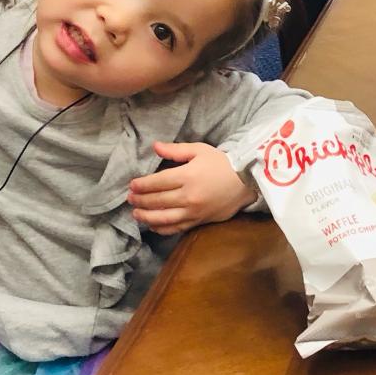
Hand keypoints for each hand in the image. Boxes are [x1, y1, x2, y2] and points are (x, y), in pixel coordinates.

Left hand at [128, 141, 256, 235]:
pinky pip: (176, 228)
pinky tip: (153, 225)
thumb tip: (155, 146)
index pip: (157, 182)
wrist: (245, 182)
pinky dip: (162, 228)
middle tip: (129, 198)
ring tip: (136, 214)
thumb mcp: (199, 150)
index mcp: (187, 176)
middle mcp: (188, 196)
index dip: (142, 185)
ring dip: (146, 217)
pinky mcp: (199, 221)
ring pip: (164, 218)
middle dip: (140, 200)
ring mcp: (193, 211)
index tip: (132, 185)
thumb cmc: (221, 163)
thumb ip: (175, 150)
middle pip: (157, 200)